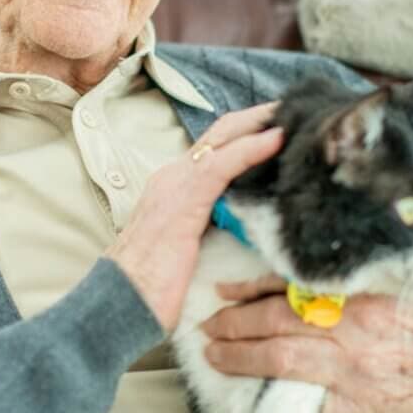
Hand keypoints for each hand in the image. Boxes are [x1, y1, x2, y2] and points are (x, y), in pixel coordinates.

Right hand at [106, 104, 282, 331]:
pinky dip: (252, 147)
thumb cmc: (150, 289)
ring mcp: (175, 184)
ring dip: (260, 123)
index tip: (277, 126)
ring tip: (293, 114)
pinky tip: (276, 140)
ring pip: (223, 138)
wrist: (119, 304)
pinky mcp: (183, 200)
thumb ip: (208, 230)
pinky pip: (223, 164)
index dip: (245, 133)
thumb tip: (240, 230)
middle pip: (221, 133)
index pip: (214, 148)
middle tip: (293, 109)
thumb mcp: (184, 249)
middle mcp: (172, 177)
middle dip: (257, 118)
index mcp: (172, 187)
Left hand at [202, 270, 412, 412]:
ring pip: (282, 367)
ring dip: (241, 362)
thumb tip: (318, 237)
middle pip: (273, 326)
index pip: (287, 287)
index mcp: (357, 292)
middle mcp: (349, 330)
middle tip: (206, 328)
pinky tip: (262, 412)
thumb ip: (364, 255)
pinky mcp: (364, 406)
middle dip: (232, 328)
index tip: (223, 291)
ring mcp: (354, 372)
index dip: (248, 289)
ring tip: (215, 358)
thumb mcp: (407, 267)